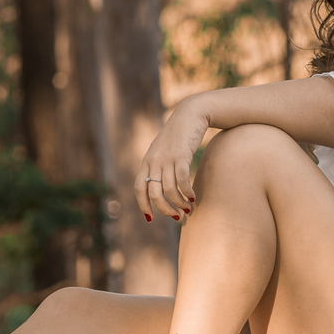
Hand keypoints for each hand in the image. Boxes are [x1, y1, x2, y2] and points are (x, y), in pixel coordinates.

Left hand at [135, 97, 207, 221]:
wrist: (190, 114)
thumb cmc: (179, 136)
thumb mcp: (164, 151)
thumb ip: (159, 166)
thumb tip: (163, 189)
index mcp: (147, 161)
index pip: (139, 188)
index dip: (143, 205)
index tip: (150, 219)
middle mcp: (154, 161)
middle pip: (154, 193)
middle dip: (165, 209)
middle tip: (177, 217)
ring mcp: (167, 158)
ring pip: (169, 189)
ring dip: (179, 203)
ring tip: (188, 208)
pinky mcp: (181, 155)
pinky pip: (181, 180)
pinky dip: (187, 192)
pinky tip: (193, 197)